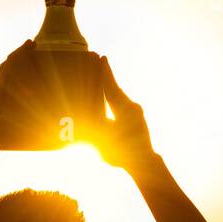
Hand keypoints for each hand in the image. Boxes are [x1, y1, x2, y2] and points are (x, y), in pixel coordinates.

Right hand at [94, 56, 157, 173]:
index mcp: (125, 109)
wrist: (143, 164)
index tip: (102, 58)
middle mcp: (132, 107)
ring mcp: (136, 112)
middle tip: (99, 61)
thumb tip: (79, 115)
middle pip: (115, 89)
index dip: (105, 73)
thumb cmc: (122, 153)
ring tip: (100, 79)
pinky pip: (122, 105)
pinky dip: (113, 100)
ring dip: (109, 89)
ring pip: (119, 96)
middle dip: (106, 77)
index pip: (111, 87)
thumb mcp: (102, 138)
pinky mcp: (136, 119)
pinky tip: (106, 101)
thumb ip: (92, 125)